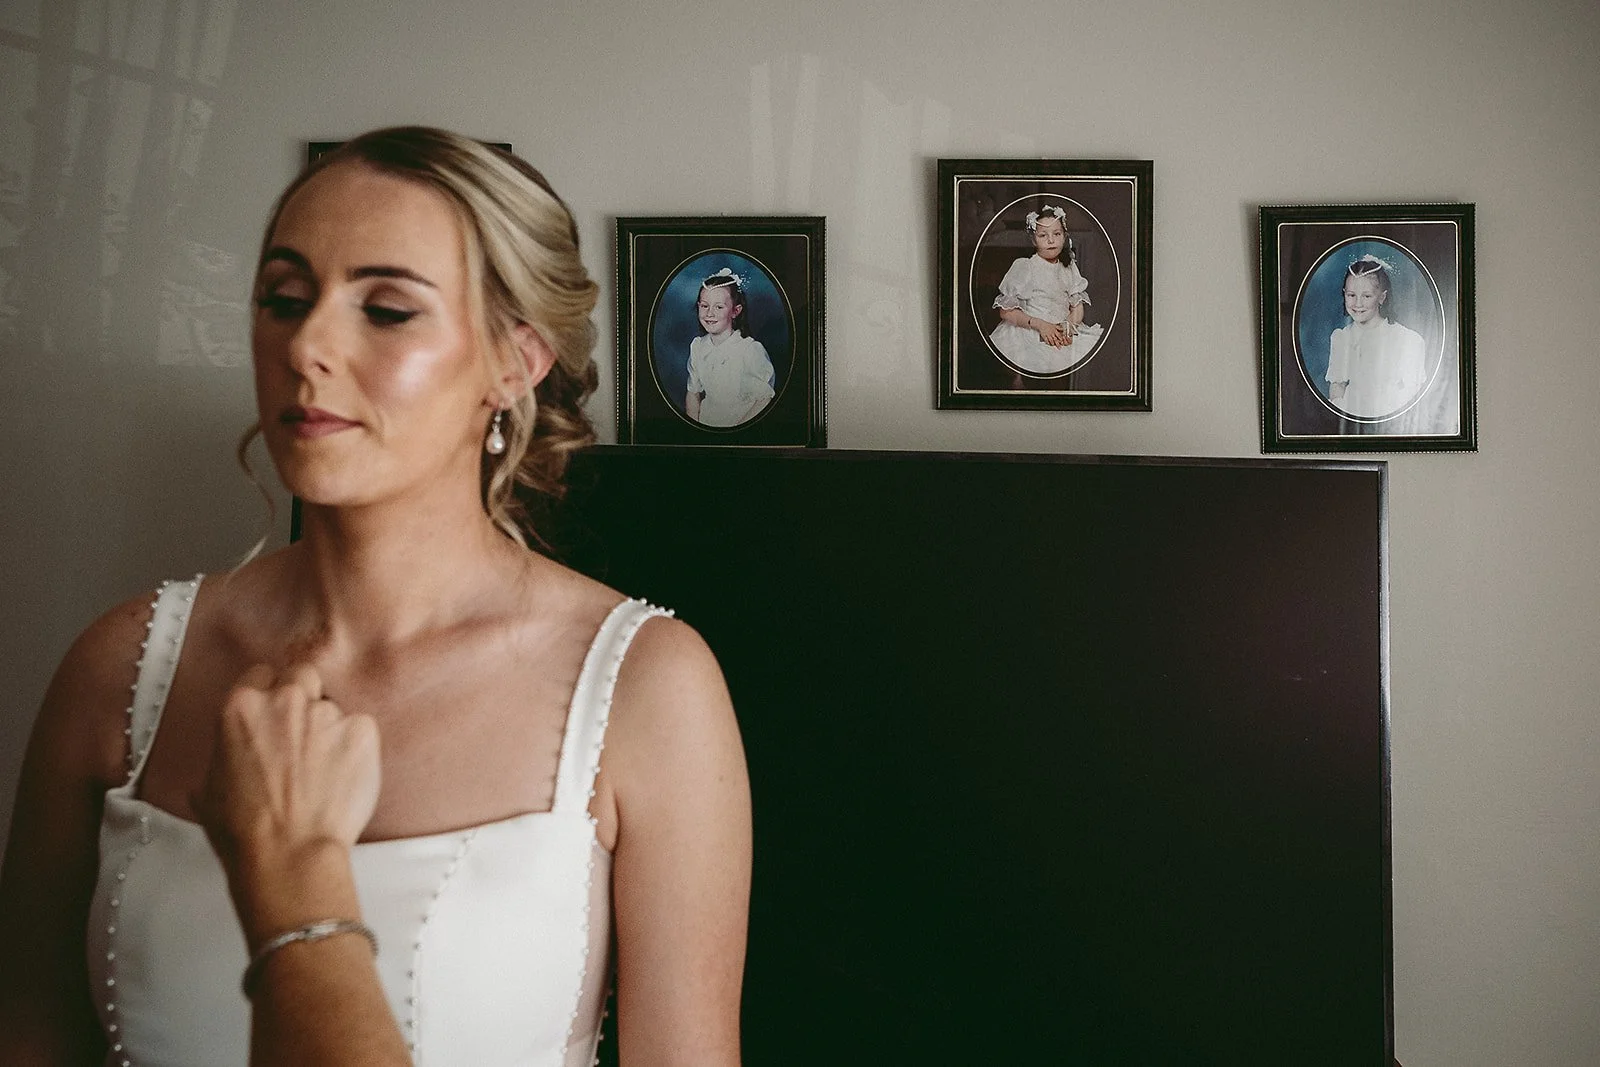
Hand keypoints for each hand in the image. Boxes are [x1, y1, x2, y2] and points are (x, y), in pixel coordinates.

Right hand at [195, 664, 380, 879]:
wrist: (288, 852)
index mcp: (242, 707)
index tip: (274, 714)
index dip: (269, 694)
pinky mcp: (362, 730)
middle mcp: (285, 700)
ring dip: (329, 729)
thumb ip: (226, 752)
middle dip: (303, 696)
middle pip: (302, 675)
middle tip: (302, 733)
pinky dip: (356, 747)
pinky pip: (361, 728)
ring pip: (333, 707)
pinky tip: (344, 775)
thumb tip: (230, 757)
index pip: (261, 675)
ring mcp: (327, 713)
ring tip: (323, 769)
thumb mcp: (209, 784)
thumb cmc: (245, 830)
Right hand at [1035, 319, 1067, 346]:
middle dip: (1057, 344)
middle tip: (1059, 347)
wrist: (1042, 324)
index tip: (1062, 342)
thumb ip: (1059, 328)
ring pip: (1051, 340)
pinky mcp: (1044, 336)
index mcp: (1054, 330)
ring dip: (1052, 343)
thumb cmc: (1048, 325)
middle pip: (1055, 339)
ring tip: (1054, 345)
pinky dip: (1047, 342)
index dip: (1061, 339)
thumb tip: (1063, 330)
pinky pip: (1046, 340)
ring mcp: (1047, 334)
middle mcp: (1051, 333)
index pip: (1058, 335)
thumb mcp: (1054, 325)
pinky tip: (1048, 344)